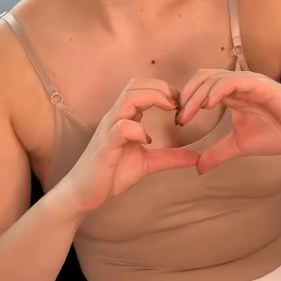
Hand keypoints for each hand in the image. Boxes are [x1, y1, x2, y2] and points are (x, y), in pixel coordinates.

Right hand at [63, 79, 198, 214]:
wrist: (84, 194)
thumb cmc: (111, 174)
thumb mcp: (147, 163)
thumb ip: (170, 157)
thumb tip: (196, 157)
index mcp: (124, 117)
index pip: (141, 87)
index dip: (164, 89)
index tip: (182, 103)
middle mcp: (115, 118)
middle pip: (136, 85)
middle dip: (161, 88)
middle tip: (179, 104)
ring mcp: (109, 130)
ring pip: (128, 98)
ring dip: (153, 98)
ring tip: (170, 111)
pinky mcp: (105, 146)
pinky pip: (121, 127)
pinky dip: (137, 129)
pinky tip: (147, 140)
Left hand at [178, 69, 280, 173]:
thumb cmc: (279, 133)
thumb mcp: (240, 145)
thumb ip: (218, 153)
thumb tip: (198, 169)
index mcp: (232, 94)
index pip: (201, 87)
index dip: (186, 100)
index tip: (177, 122)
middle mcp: (238, 83)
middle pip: (202, 77)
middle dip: (186, 96)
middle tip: (178, 118)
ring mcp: (249, 82)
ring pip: (214, 77)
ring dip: (196, 95)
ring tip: (187, 115)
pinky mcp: (261, 85)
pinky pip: (233, 81)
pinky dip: (217, 90)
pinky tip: (208, 106)